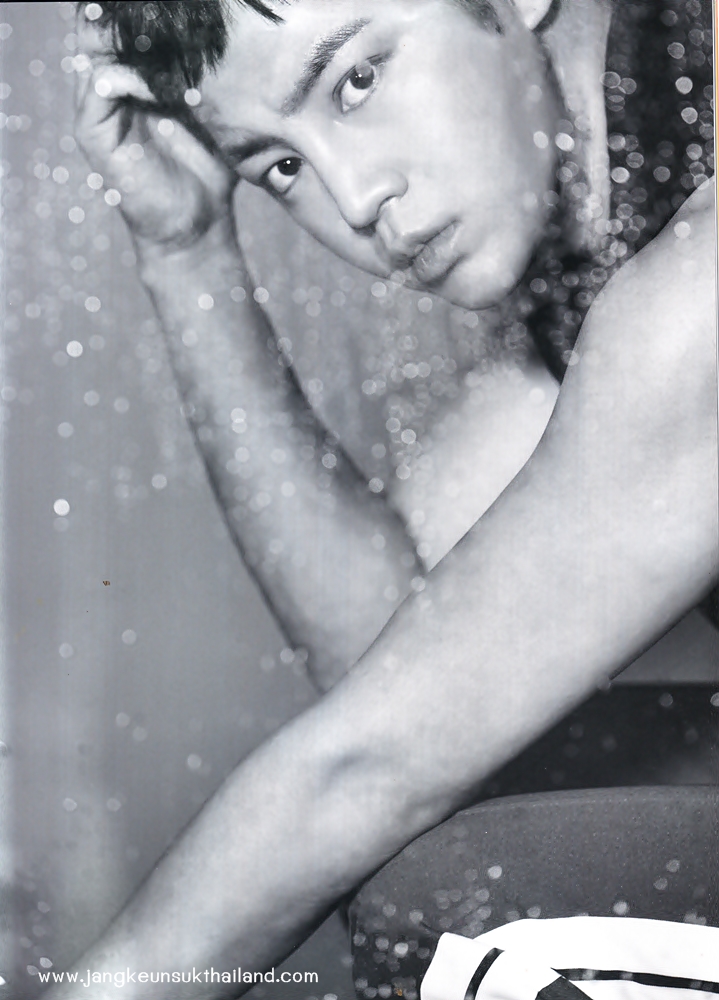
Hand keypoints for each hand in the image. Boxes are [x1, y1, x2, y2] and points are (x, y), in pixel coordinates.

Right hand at [74, 16, 236, 257]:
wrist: (198, 226)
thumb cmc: (210, 169)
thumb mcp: (216, 111)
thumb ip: (208, 72)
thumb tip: (224, 24)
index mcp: (135, 76)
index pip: (123, 25)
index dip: (141, 10)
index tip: (175, 4)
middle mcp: (111, 86)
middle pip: (101, 29)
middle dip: (127, 15)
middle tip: (157, 6)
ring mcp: (98, 110)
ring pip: (93, 50)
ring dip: (122, 35)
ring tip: (153, 24)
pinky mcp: (94, 136)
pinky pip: (100, 88)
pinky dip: (125, 75)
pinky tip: (155, 79)